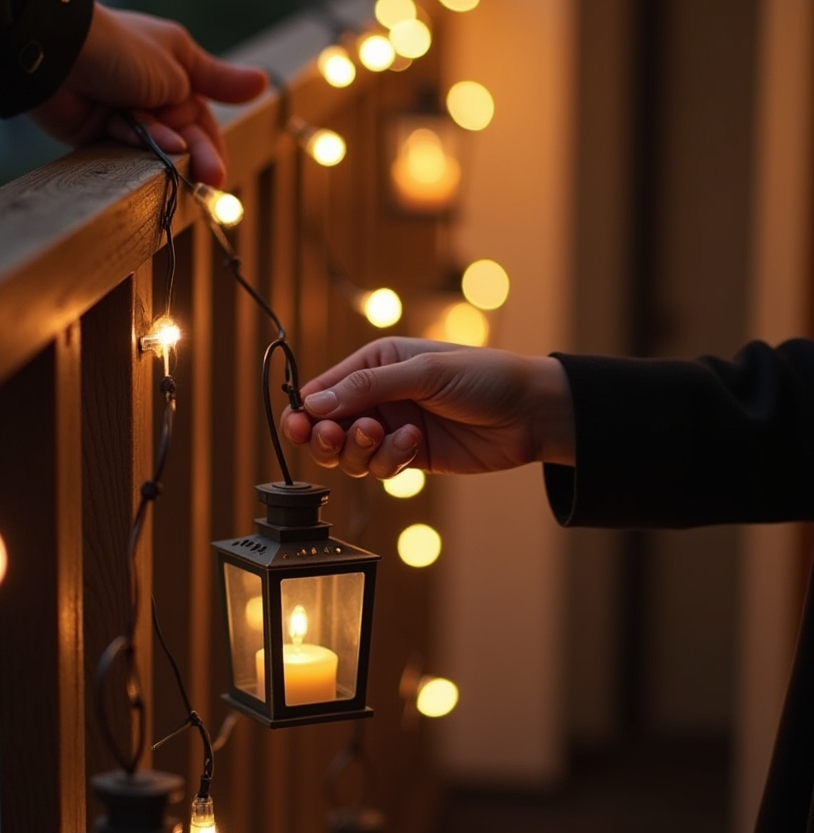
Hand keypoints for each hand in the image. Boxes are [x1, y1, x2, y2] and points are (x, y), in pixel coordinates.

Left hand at [29, 3, 266, 184]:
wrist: (59, 52)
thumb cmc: (124, 50)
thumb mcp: (180, 64)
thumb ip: (219, 81)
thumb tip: (262, 82)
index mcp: (175, 68)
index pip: (203, 115)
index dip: (212, 143)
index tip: (219, 171)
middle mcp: (152, 89)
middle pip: (183, 134)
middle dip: (195, 155)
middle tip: (208, 181)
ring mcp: (124, 110)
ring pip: (154, 143)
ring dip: (165, 149)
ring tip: (173, 157)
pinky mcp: (97, 129)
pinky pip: (124, 144)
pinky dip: (133, 141)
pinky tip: (139, 136)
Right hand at [280, 337, 574, 478]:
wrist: (531, 412)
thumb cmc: (484, 376)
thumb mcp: (424, 372)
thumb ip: (368, 388)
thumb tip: (313, 403)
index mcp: (376, 363)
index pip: (323, 388)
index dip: (305, 410)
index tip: (300, 425)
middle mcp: (379, 396)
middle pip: (328, 426)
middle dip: (327, 436)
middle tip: (336, 437)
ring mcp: (394, 428)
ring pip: (351, 454)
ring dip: (361, 450)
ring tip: (385, 435)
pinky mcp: (411, 457)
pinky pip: (380, 469)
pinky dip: (390, 461)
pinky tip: (415, 445)